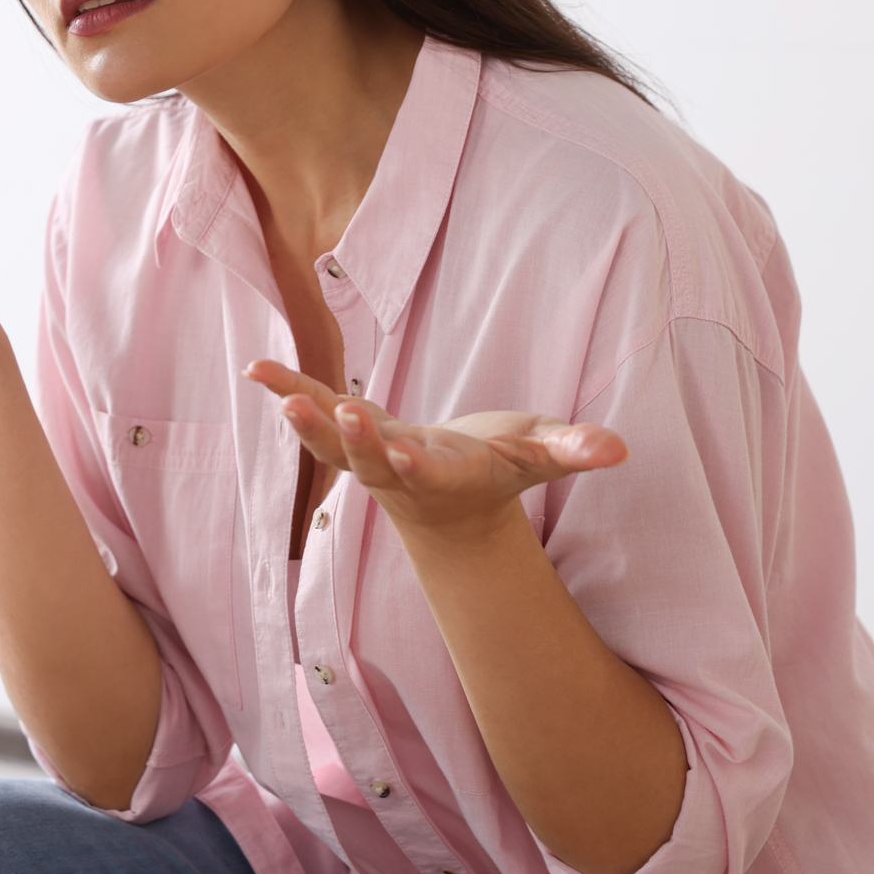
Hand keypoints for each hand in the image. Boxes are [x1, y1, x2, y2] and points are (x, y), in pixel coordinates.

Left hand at [244, 361, 627, 541]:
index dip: (414, 466)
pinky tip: (255, 368)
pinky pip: (312, 413)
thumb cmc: (500, 470)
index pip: (427, 474)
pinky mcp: (347, 434)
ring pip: (330, 445)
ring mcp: (367, 456)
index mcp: (445, 476)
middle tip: (339, 412)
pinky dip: (286, 390)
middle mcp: (398, 471)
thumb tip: (618, 449)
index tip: (402, 454)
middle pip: (369, 460)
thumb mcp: (540, 457)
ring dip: (306, 421)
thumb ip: (573, 451)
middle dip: (354, 439)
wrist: (452, 505)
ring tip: (279, 392)